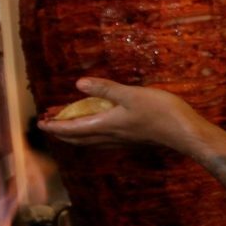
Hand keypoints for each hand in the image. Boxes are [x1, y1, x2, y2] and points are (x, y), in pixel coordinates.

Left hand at [38, 77, 198, 150]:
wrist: (184, 133)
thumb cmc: (160, 112)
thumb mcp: (131, 95)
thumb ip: (105, 89)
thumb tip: (79, 84)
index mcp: (106, 125)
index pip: (72, 129)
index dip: (55, 127)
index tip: (41, 123)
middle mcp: (110, 137)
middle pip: (79, 139)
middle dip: (62, 132)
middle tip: (51, 124)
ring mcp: (122, 141)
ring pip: (91, 141)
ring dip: (76, 135)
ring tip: (70, 126)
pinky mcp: (133, 140)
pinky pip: (103, 140)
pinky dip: (92, 134)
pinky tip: (100, 128)